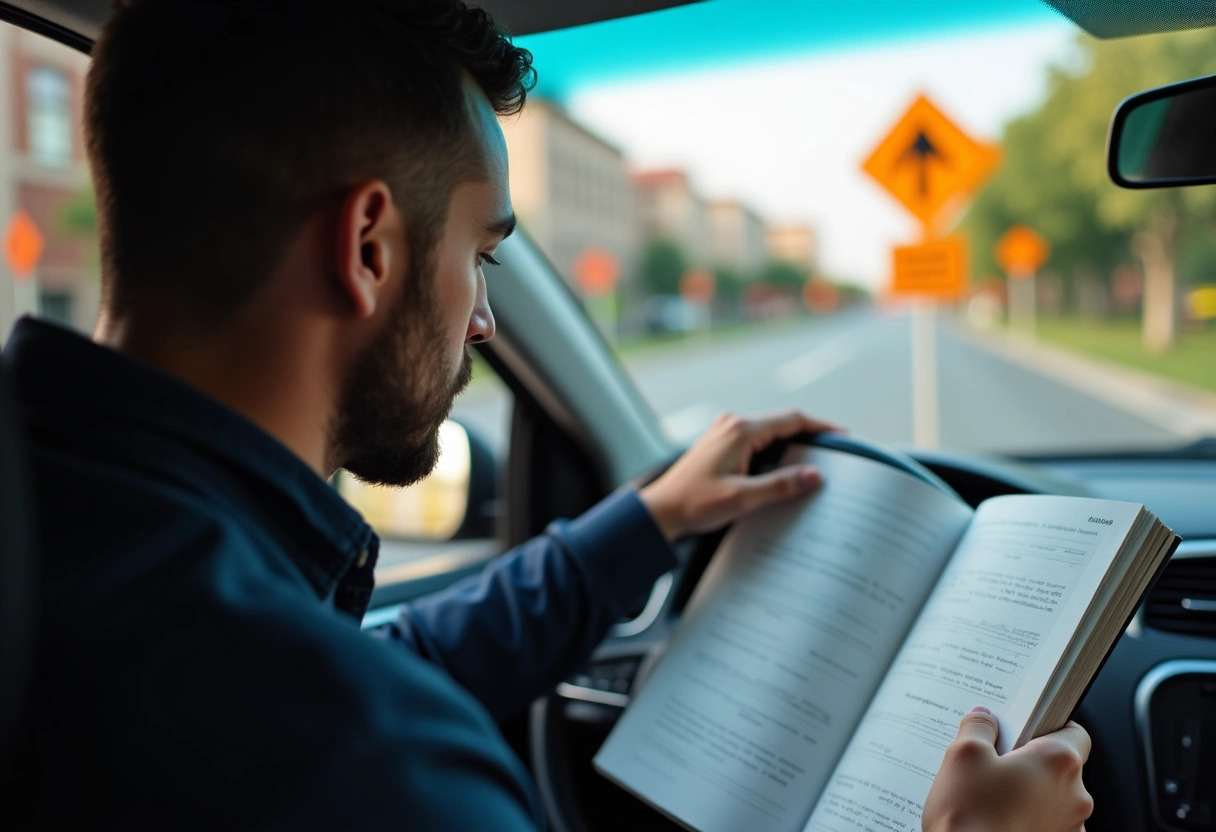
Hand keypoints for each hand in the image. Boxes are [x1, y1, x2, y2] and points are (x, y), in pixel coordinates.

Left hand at [638, 409, 840, 540]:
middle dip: (809, 438)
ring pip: (770, 433)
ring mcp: (725, 432)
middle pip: (783, 424)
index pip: (792, 420)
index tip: (844, 436)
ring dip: (792, 446)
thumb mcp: (742, 498)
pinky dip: (775, 453)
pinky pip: (757, 442)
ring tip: (814, 465)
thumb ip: (781, 486)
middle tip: (834, 455)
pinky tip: (785, 471)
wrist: (661, 510)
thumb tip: (815, 476)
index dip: (821, 427)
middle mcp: (733, 424)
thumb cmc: (694, 504)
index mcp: (741, 430)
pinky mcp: (721, 443)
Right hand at [923, 708, 1092, 831]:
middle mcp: (1074, 795)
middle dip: (1028, 761)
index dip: (1047, 726)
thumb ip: (978, 727)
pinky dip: (1026, 818)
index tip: (1023, 727)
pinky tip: (996, 817)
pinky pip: (1046, 823)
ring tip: (989, 795)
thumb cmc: (970, 817)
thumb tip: (984, 720)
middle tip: (993, 762)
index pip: (1074, 731)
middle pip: (1059, 765)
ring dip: (1028, 792)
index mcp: (1058, 762)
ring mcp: (1069, 827)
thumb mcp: (963, 754)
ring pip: (1052, 797)